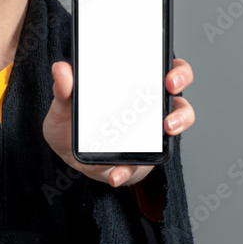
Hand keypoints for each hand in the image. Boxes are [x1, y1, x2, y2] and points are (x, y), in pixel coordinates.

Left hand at [42, 58, 195, 186]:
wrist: (69, 158)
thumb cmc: (72, 125)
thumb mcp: (62, 107)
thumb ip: (62, 89)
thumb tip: (61, 69)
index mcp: (131, 86)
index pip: (162, 69)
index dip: (176, 71)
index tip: (169, 77)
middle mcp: (146, 106)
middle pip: (178, 96)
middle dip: (181, 96)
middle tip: (171, 102)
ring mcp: (149, 133)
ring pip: (176, 124)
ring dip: (177, 124)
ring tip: (166, 129)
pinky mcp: (141, 159)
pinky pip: (143, 164)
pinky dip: (128, 170)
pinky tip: (116, 174)